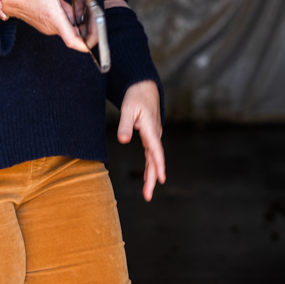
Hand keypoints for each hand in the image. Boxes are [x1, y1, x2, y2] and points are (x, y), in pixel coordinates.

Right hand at [0, 0, 88, 51]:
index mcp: (54, 18)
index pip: (73, 40)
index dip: (87, 43)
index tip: (97, 40)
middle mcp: (52, 25)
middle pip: (76, 32)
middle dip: (88, 23)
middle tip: (94, 10)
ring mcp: (49, 25)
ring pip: (70, 25)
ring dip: (80, 16)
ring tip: (83, 0)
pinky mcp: (47, 22)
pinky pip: (64, 21)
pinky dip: (71, 13)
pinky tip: (75, 1)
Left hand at [118, 80, 165, 200]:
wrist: (144, 87)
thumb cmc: (136, 97)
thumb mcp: (128, 108)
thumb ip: (125, 125)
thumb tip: (123, 141)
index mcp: (150, 129)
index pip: (156, 150)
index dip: (158, 165)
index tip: (161, 179)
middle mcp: (154, 134)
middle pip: (155, 159)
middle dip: (152, 178)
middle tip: (147, 196)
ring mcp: (153, 136)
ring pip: (154, 158)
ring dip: (151, 175)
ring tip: (147, 193)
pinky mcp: (150, 136)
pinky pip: (152, 154)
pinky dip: (151, 166)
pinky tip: (149, 177)